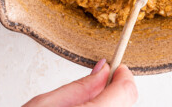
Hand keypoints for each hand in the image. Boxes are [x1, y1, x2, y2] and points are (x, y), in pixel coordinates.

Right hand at [23, 60, 137, 106]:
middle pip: (125, 103)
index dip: (122, 75)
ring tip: (84, 104)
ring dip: (108, 104)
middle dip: (115, 90)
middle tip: (99, 82)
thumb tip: (102, 70)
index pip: (126, 91)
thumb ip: (79, 87)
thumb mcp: (45, 105)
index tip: (116, 68)